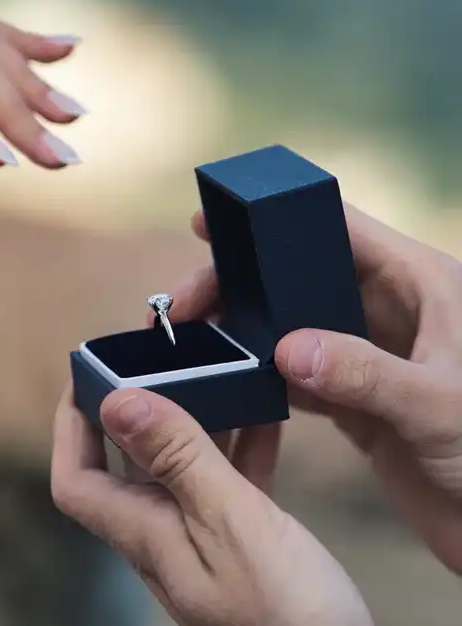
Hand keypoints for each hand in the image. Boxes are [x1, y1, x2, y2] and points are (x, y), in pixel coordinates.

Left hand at [51, 389, 413, 625]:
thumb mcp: (229, 523)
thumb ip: (178, 459)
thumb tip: (117, 402)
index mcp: (146, 535)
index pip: (77, 477)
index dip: (71, 423)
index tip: (90, 372)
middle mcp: (166, 542)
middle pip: (131, 465)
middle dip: (140, 407)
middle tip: (166, 355)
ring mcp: (208, 552)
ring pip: (185, 473)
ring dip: (195, 424)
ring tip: (219, 371)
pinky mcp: (250, 559)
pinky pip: (232, 492)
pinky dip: (243, 453)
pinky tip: (268, 421)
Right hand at [181, 205, 461, 574]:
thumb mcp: (437, 405)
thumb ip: (365, 374)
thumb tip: (286, 349)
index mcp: (422, 285)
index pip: (341, 231)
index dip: (278, 220)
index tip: (216, 225)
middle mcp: (395, 313)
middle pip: (304, 279)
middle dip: (245, 285)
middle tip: (188, 303)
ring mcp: (376, 359)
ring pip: (297, 329)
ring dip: (249, 334)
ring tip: (197, 340)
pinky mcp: (364, 405)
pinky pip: (303, 381)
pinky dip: (267, 381)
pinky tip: (233, 383)